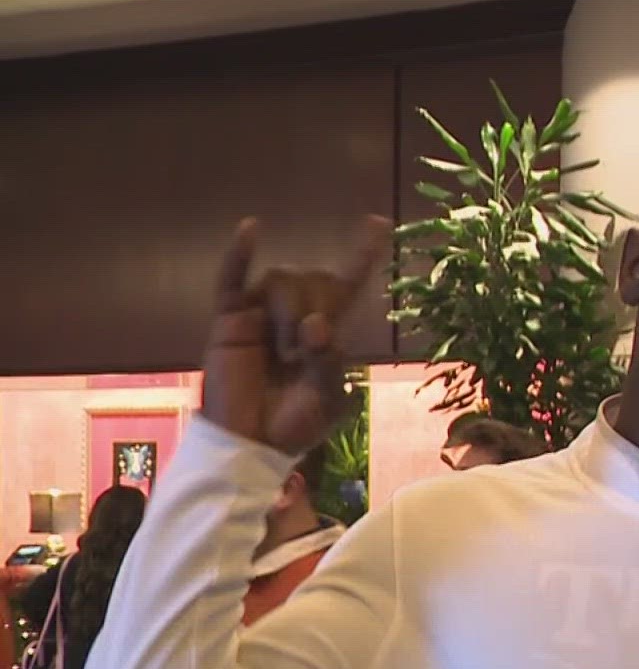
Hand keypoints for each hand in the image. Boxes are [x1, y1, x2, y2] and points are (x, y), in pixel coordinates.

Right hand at [201, 215, 390, 455]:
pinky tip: (250, 228)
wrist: (250, 444)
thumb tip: (316, 323)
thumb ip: (328, 361)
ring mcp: (261, 314)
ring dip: (287, 312)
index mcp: (327, 332)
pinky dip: (238, 254)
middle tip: (301, 355)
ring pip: (280, 280)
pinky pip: (232, 279)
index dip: (363, 255)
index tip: (379, 223)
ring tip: (283, 352)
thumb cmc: (292, 425)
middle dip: (313, 309)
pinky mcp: (229, 320)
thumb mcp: (326, 399)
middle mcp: (296, 315)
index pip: (349, 285)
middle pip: (312, 277)